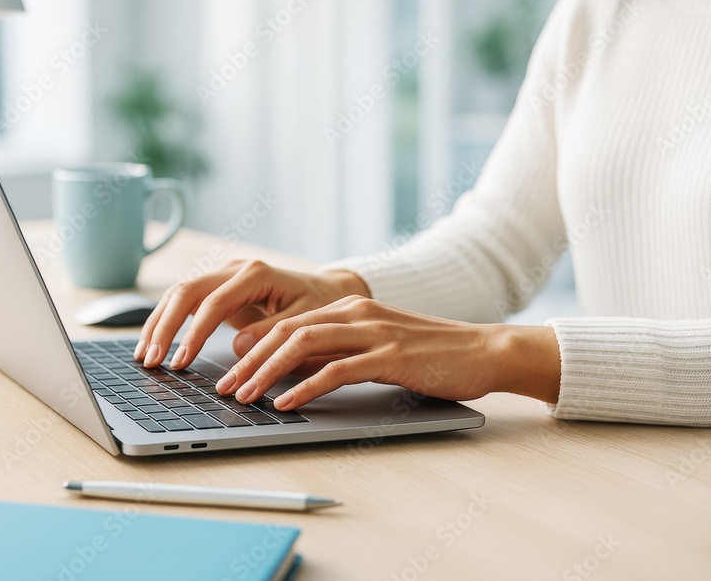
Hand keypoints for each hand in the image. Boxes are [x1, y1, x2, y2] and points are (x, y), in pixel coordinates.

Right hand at [134, 259, 369, 369]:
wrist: (325, 289)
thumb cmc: (318, 305)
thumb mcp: (304, 320)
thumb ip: (271, 332)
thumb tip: (238, 346)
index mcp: (256, 274)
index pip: (214, 302)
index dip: (193, 333)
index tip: (180, 362)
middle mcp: (234, 268)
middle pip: (187, 291)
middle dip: (165, 327)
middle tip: (151, 360)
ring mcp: (223, 275)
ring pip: (179, 293)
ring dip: (158, 324)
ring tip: (143, 356)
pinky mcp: (218, 288)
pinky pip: (185, 301)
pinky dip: (167, 321)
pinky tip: (153, 344)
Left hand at [215, 296, 562, 409]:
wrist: (485, 350)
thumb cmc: (431, 354)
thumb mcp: (379, 344)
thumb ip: (342, 350)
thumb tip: (298, 372)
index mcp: (350, 307)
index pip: (289, 323)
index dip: (254, 347)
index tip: (231, 371)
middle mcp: (356, 313)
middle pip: (287, 331)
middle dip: (250, 360)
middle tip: (226, 386)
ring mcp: (373, 332)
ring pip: (303, 345)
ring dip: (268, 372)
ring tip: (246, 396)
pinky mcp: (389, 355)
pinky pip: (336, 370)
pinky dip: (306, 387)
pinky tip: (287, 403)